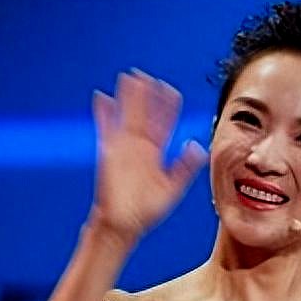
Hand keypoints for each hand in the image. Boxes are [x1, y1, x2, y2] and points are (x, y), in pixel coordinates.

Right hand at [88, 69, 208, 240]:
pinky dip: (103, 114)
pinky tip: (102, 97)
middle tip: (148, 75)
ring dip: (127, 98)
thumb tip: (198, 146)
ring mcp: (123, 148)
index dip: (167, 107)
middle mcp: (140, 147)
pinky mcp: (109, 153)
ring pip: (126, 116)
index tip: (171, 90)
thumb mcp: (173, 188)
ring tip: (128, 77)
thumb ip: (185, 167)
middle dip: (145, 95)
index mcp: (155, 153)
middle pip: (144, 114)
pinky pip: (105, 129)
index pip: (163, 123)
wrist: (125, 224)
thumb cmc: (147, 211)